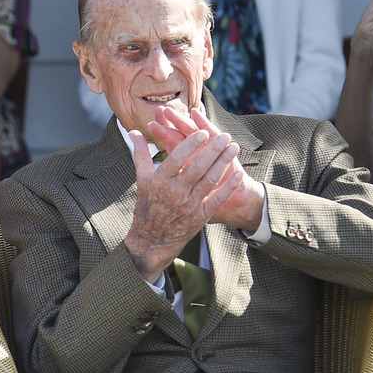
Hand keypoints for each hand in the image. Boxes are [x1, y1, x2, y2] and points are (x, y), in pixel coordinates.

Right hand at [124, 111, 241, 281]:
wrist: (151, 240)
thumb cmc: (147, 206)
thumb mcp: (141, 180)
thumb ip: (140, 154)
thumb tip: (134, 132)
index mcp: (159, 182)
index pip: (177, 159)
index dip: (191, 145)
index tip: (203, 132)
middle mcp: (174, 193)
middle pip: (197, 167)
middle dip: (213, 150)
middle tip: (225, 136)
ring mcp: (189, 205)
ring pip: (210, 180)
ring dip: (224, 163)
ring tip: (233, 148)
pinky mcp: (200, 217)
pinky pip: (217, 199)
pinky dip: (229, 187)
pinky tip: (238, 174)